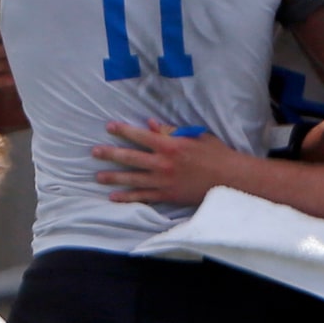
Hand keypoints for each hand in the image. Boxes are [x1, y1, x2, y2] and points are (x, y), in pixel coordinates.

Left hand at [92, 120, 232, 207]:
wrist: (230, 179)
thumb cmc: (215, 154)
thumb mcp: (195, 136)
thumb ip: (171, 131)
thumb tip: (152, 124)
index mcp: (170, 145)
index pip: (141, 136)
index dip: (123, 130)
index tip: (109, 127)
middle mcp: (163, 163)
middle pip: (130, 158)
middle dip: (110, 154)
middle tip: (94, 152)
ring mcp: (163, 181)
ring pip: (133, 179)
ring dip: (114, 178)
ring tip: (98, 177)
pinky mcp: (167, 196)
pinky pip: (143, 197)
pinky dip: (128, 198)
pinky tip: (114, 198)